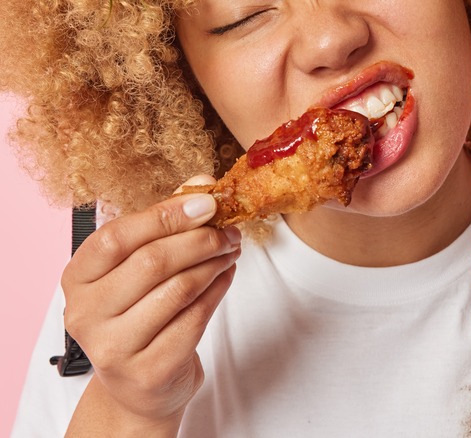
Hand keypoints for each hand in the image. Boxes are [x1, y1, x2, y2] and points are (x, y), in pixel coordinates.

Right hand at [62, 175, 241, 427]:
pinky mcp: (148, 369)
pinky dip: (219, 291)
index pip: (116, 237)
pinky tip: (227, 276)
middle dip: (200, 240)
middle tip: (230, 230)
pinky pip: (195, 318)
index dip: (165, 215)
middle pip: (152, 262)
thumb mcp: (138, 268)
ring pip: (178, 289)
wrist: (140, 385)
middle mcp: (86, 313)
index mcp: (77, 279)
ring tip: (232, 249)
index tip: (208, 202)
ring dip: (215, 263)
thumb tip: (202, 182)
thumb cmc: (139, 314)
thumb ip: (164, 223)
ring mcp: (114, 346)